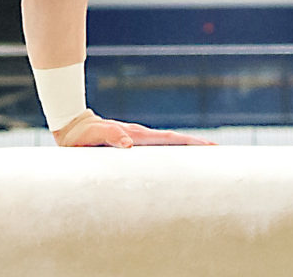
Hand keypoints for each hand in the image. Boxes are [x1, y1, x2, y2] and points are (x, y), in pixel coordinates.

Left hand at [54, 113, 214, 147]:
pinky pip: (156, 152)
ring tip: (206, 159)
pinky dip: (171, 155)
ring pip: (168, 147)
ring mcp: (138, 141)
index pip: (170, 139)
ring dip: (186, 151)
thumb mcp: (94, 135)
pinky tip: (178, 164)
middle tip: (219, 151)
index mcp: (137, 135)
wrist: (73, 127)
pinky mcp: (132, 147)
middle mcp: (141, 137)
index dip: (189, 143)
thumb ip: (110, 136)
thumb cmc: (82, 134)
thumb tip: (129, 144)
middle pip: (175, 142)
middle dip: (196, 146)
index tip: (210, 146)